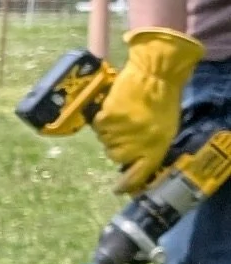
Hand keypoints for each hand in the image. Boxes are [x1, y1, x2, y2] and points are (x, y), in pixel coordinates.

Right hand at [95, 28, 203, 185]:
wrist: (155, 73)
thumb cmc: (163, 100)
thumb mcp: (165, 130)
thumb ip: (151, 148)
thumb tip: (134, 161)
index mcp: (155, 148)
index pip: (138, 175)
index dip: (126, 184)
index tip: (117, 189)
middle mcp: (137, 145)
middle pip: (115, 156)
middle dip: (116, 147)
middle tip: (123, 131)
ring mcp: (122, 132)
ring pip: (104, 140)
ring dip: (109, 131)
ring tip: (121, 115)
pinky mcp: (108, 119)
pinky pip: (99, 125)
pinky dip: (102, 118)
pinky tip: (113, 107)